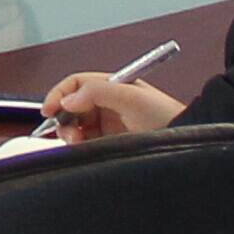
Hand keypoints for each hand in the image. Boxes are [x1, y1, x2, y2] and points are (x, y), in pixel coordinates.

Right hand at [40, 70, 177, 142]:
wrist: (185, 141)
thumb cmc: (167, 117)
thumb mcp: (132, 98)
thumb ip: (98, 93)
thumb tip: (68, 99)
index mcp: (111, 87)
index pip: (76, 84)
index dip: (60, 94)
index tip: (49, 109)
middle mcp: (107, 104)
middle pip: (71, 107)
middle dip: (64, 118)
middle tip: (69, 133)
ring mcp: (107, 125)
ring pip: (75, 127)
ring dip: (69, 133)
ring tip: (77, 142)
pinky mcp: (109, 144)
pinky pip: (84, 143)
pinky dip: (78, 146)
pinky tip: (83, 149)